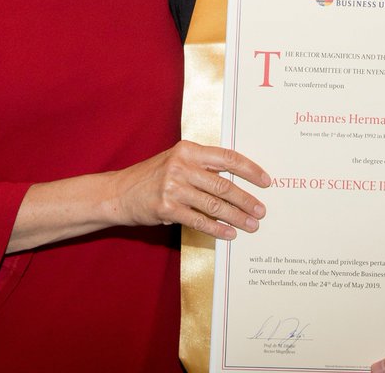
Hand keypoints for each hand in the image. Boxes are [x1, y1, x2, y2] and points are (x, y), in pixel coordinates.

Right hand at [108, 140, 269, 238]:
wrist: (118, 193)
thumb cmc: (151, 177)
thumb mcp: (176, 161)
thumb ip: (202, 166)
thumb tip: (237, 179)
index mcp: (187, 149)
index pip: (227, 157)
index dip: (250, 170)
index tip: (266, 181)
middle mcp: (181, 165)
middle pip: (224, 184)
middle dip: (247, 200)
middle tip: (261, 210)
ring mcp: (173, 187)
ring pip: (214, 204)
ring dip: (237, 217)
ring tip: (251, 225)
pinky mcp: (166, 208)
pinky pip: (199, 220)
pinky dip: (217, 229)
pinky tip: (230, 233)